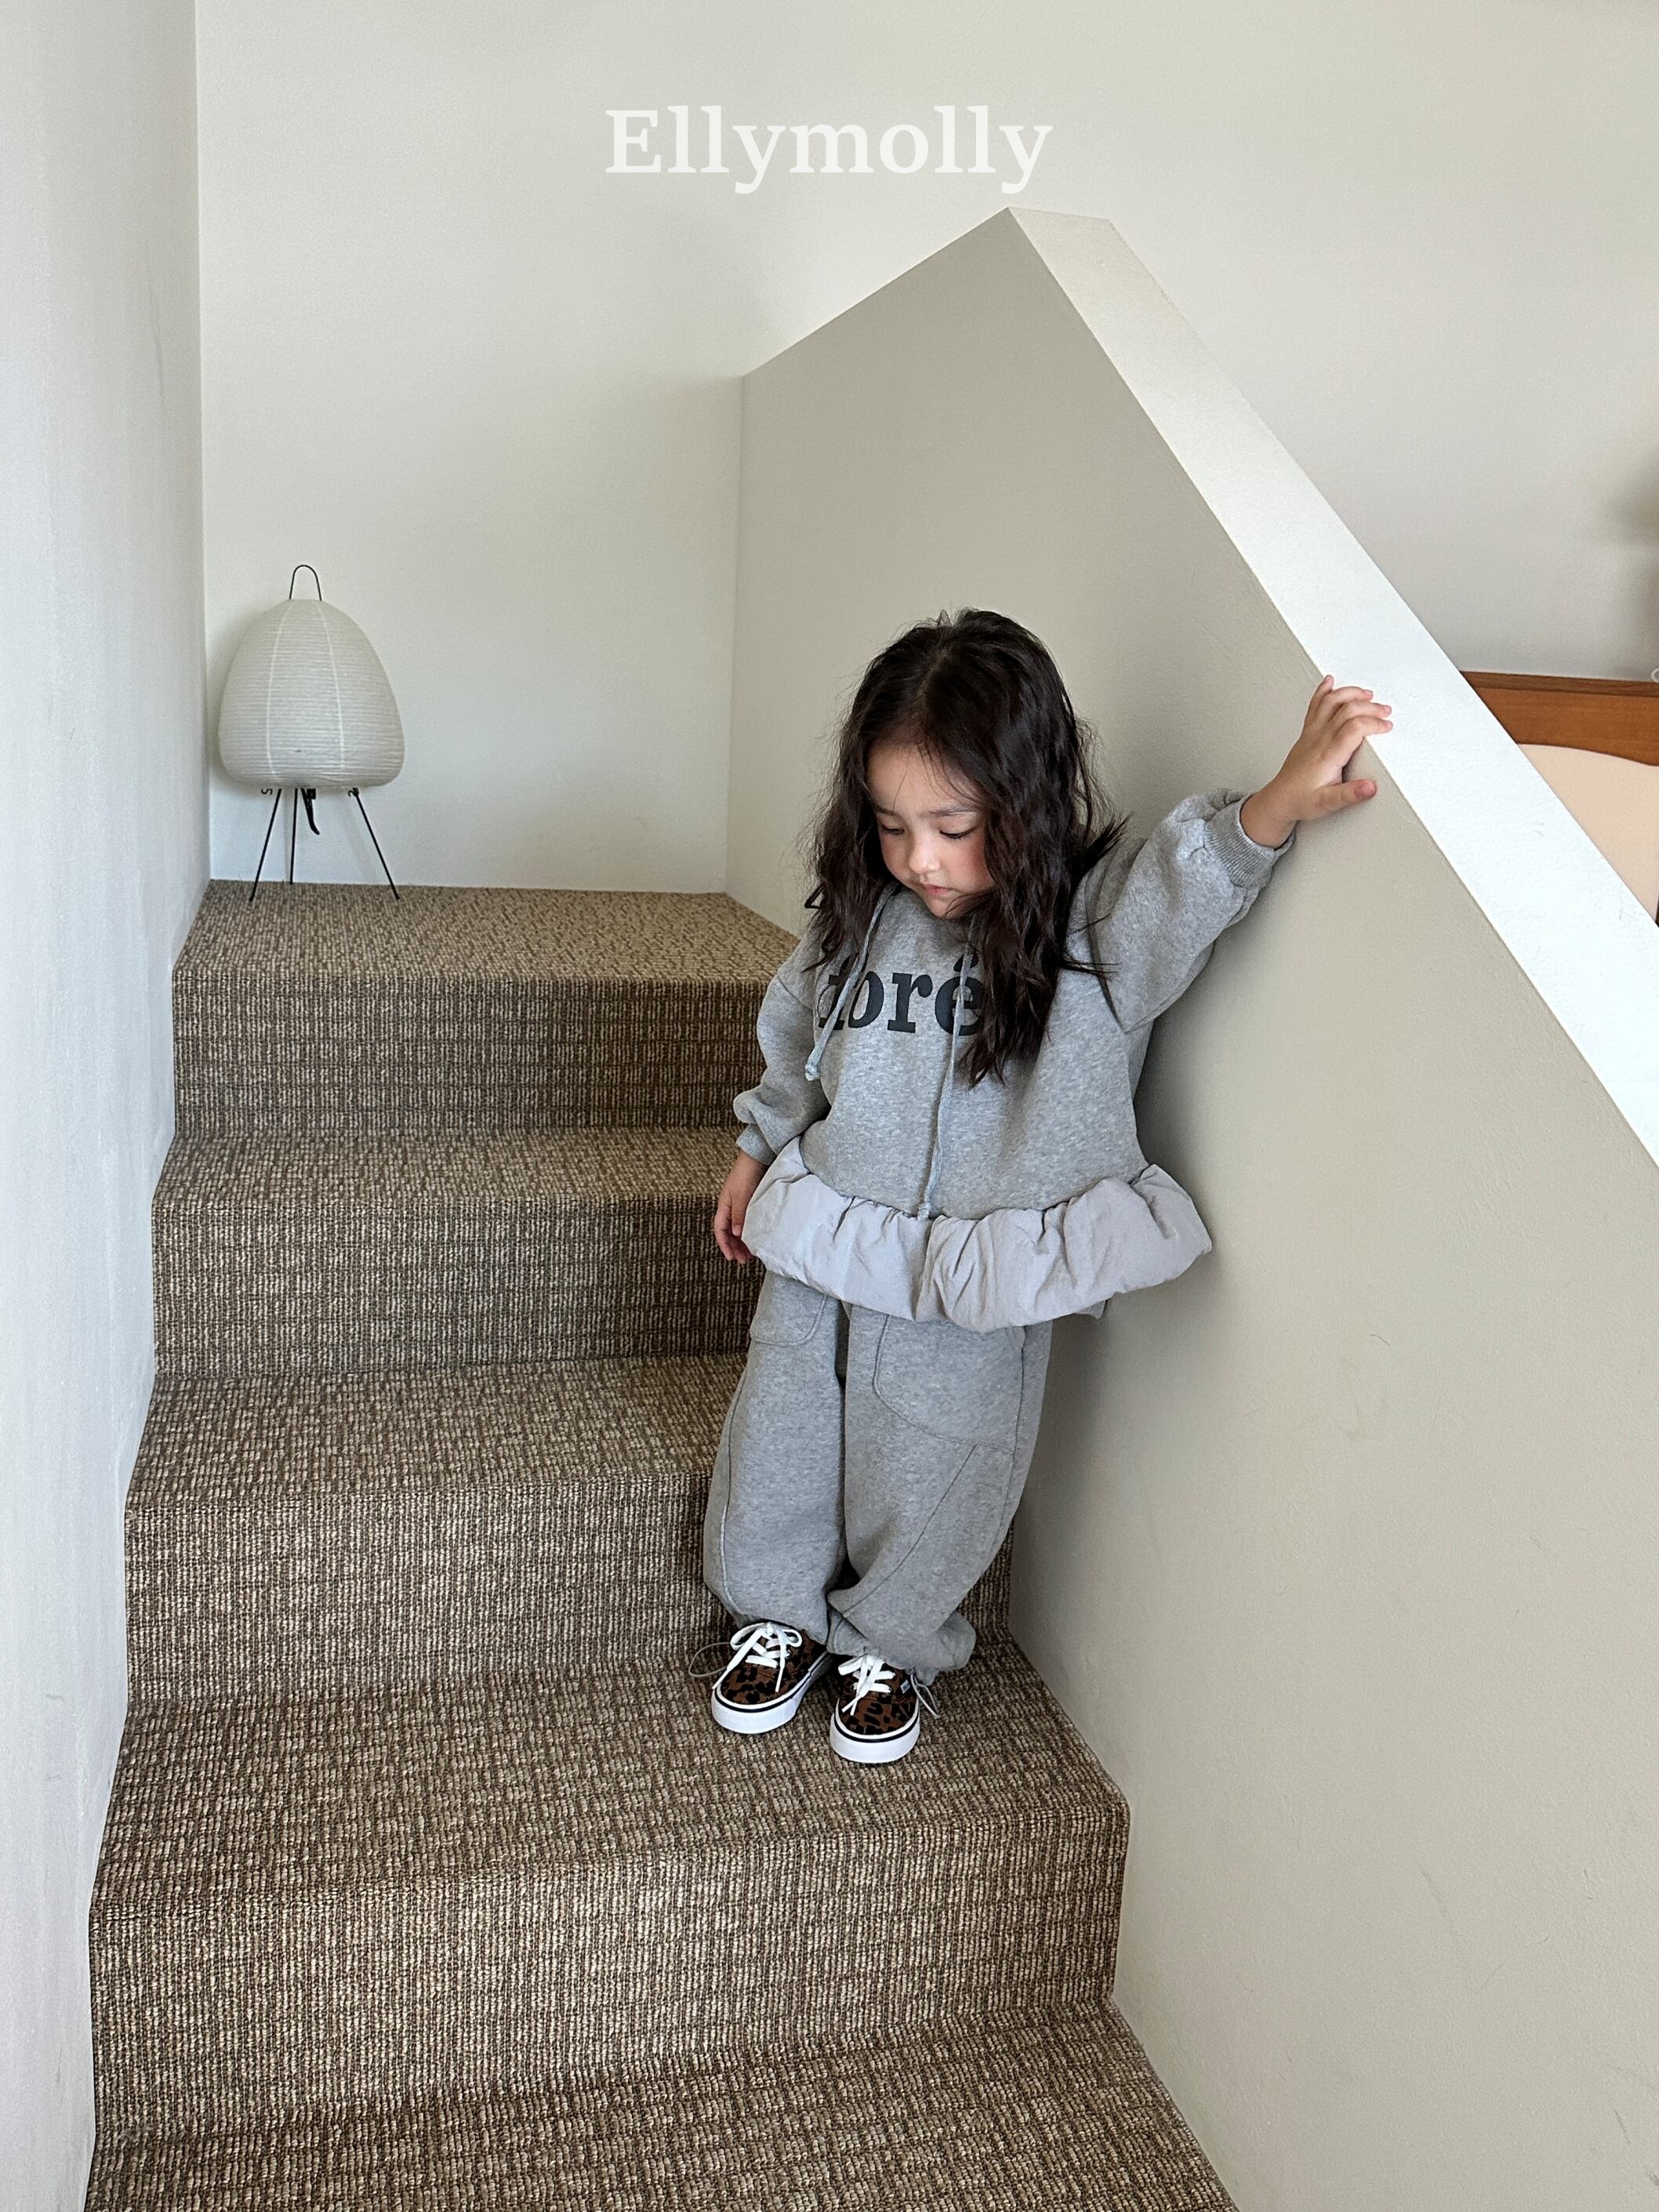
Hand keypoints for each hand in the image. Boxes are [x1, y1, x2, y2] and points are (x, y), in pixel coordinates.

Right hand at [714, 1149, 766, 1262]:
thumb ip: (739, 1215)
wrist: (757, 1158)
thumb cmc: (746, 1174)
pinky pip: (748, 1223)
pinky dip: (750, 1233)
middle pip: (729, 1233)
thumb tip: (736, 1234)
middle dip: (735, 1247)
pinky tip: (757, 1239)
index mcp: (724, 1206)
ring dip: (743, 1242)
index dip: (724, 1244)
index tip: (731, 1257)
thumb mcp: (741, 1196)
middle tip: (743, 1260)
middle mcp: (731, 1208)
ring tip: (751, 1254)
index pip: (720, 1230)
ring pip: (739, 1229)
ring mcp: (741, 1207)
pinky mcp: (751, 1204)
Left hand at [1240, 676, 1389, 847]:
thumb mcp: (1328, 803)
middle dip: (1369, 706)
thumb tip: (1371, 787)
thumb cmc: (1301, 800)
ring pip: (1330, 702)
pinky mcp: (1307, 733)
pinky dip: (1323, 691)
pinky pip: (1314, 706)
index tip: (1387, 726)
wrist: (1279, 800)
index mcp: (1328, 755)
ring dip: (1350, 694)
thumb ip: (1350, 794)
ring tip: (1367, 694)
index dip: (1373, 723)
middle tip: (1385, 711)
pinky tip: (1329, 682)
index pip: (1354, 728)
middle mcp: (1319, 739)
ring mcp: (1312, 733)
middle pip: (1346, 710)